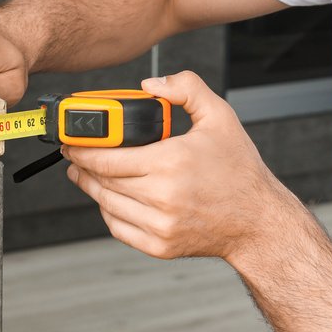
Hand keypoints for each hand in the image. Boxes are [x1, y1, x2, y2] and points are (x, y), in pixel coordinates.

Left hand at [63, 71, 297, 262]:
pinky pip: (119, 229)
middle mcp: (162, 196)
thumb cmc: (239, 171)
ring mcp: (160, 225)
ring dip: (91, 188)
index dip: (82, 149)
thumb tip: (150, 85)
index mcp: (170, 162)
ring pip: (107, 205)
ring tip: (85, 175)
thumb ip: (186, 89)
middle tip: (76, 155)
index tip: (74, 141)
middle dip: (82, 166)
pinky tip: (109, 199)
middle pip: (101, 180)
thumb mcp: (220, 116)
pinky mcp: (160, 246)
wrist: (257, 221)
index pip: (107, 158)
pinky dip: (109, 212)